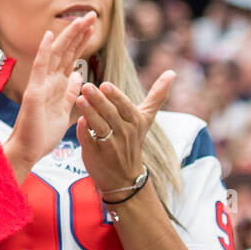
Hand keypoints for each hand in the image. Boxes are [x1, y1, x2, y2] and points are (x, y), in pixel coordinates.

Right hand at [7, 12, 94, 164]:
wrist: (28, 151)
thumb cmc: (42, 135)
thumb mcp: (65, 111)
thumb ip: (70, 92)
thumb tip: (77, 75)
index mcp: (56, 85)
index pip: (71, 57)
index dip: (81, 41)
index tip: (92, 26)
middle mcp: (48, 81)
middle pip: (66, 51)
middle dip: (79, 32)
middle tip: (92, 14)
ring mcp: (40, 84)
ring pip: (56, 54)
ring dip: (68, 36)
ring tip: (80, 19)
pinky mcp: (34, 92)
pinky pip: (40, 68)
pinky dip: (44, 51)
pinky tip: (50, 35)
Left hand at [76, 70, 175, 191]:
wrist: (125, 177)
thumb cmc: (133, 140)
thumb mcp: (146, 119)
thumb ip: (157, 96)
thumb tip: (172, 72)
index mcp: (135, 122)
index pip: (125, 107)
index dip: (116, 97)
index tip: (105, 85)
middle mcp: (124, 133)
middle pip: (110, 114)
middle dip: (99, 100)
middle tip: (87, 86)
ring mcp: (110, 145)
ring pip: (99, 126)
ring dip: (89, 113)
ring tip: (80, 99)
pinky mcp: (95, 154)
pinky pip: (89, 140)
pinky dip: (84, 131)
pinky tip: (78, 121)